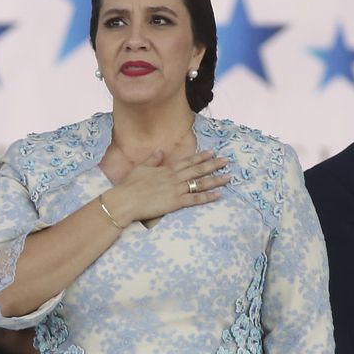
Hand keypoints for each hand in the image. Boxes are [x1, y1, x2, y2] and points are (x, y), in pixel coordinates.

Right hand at [104, 150, 228, 226]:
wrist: (126, 200)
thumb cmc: (130, 185)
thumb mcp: (140, 168)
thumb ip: (152, 160)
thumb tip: (160, 151)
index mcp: (166, 169)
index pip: (187, 161)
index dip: (200, 157)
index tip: (212, 152)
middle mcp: (174, 178)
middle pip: (197, 170)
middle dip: (213, 164)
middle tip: (226, 161)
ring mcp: (176, 190)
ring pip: (200, 183)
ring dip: (215, 180)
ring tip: (228, 177)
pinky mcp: (176, 202)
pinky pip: (195, 199)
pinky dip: (208, 197)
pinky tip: (218, 195)